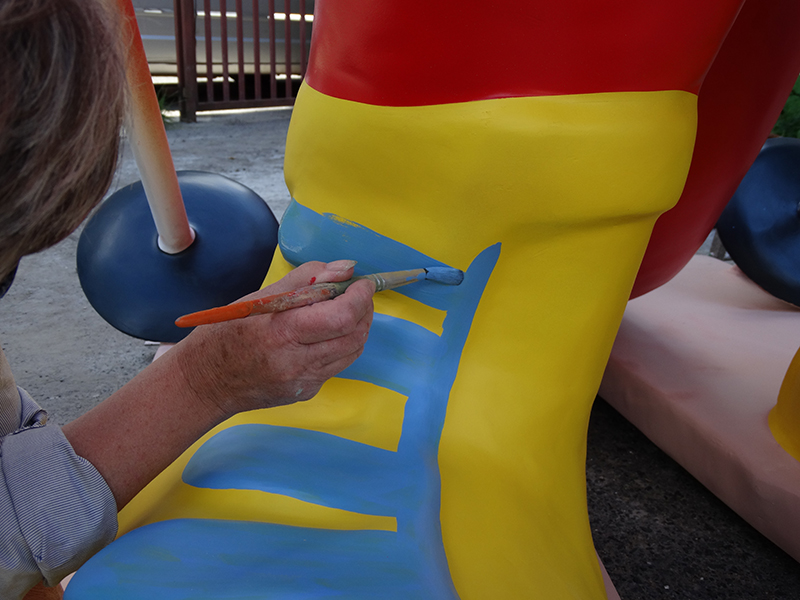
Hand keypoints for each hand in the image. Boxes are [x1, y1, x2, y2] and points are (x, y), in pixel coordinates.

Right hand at [173, 260, 374, 417]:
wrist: (205, 382)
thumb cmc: (226, 334)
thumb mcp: (260, 296)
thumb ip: (308, 279)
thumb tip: (345, 269)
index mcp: (283, 332)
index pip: (342, 316)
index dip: (360, 297)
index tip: (360, 282)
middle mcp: (298, 362)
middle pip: (355, 335)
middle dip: (364, 309)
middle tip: (357, 294)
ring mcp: (305, 381)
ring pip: (352, 351)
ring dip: (357, 326)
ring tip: (344, 309)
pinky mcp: (307, 391)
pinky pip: (337, 364)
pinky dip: (341, 344)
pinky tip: (324, 334)